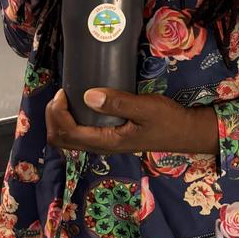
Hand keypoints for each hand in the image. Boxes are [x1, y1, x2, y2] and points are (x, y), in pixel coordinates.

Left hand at [45, 89, 218, 154]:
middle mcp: (101, 146)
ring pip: (68, 138)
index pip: (67, 133)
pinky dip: (71, 119)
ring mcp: (104, 143)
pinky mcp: (109, 136)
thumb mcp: (145, 108)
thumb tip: (87, 95)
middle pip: (61, 140)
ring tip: (66, 97)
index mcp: (106, 141)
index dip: (57, 114)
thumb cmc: (167, 120)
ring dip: (60, 119)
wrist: (185, 132)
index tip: (64, 91)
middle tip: (61, 94)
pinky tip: (80, 102)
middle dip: (53, 117)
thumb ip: (118, 103)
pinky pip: (80, 132)